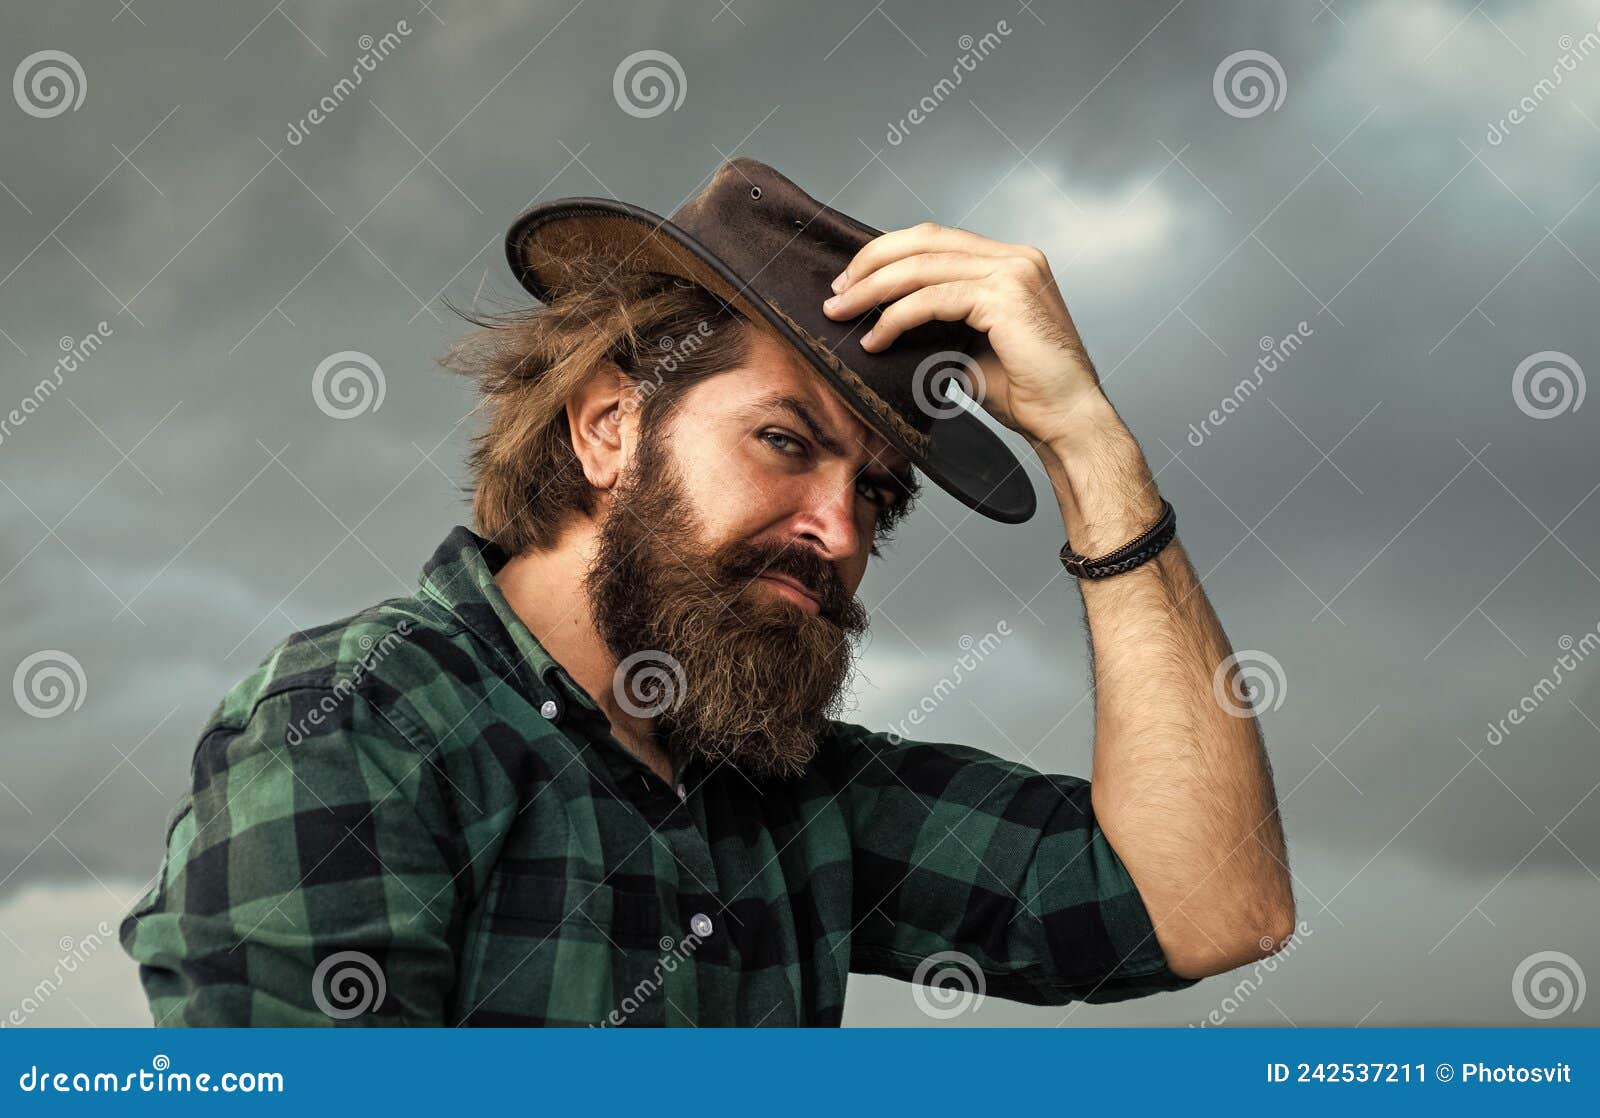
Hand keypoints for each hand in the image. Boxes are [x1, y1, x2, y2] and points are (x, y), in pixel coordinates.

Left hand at [823, 222, 1161, 551]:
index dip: (887, 254)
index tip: (850, 282)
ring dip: (873, 290)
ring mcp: (1013, 272)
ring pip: (922, 267)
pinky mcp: (1005, 297)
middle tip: (835, 294)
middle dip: (871, 264)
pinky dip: (896, 318)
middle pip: (923, 240)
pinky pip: (933, 299)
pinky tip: (874, 339)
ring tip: (841, 314)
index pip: (935, 239)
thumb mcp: (968, 344)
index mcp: (1009, 261)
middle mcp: (1014, 257)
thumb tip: (881, 317)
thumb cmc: (1023, 391)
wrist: (1065, 420)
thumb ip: (936, 320)